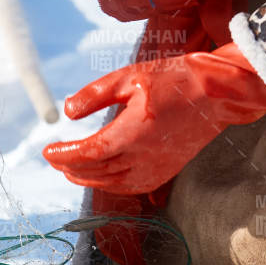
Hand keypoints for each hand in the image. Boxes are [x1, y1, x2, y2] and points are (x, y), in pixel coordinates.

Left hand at [42, 43, 265, 194]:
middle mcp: (143, 158)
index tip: (47, 151)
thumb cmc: (176, 80)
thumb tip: (67, 111)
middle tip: (55, 159)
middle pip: (95, 172)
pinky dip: (109, 185)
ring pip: (111, 184)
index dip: (64, 155)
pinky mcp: (165, 173)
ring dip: (87, 179)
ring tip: (70, 169)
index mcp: (133, 133)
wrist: (218, 95)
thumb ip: (96, 95)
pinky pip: (129, 187)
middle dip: (71, 167)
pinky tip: (101, 176)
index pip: (88, 153)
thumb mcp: (131, 77)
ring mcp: (155, 169)